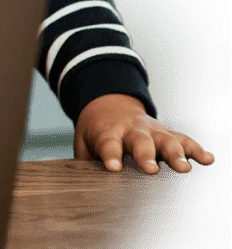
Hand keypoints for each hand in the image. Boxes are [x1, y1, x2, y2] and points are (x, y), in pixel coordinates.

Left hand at [74, 93, 216, 173]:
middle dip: (146, 154)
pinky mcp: (168, 133)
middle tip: (150, 169)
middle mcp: (132, 129)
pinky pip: (184, 140)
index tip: (114, 167)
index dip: (111, 155)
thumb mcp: (84, 143)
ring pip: (165, 139)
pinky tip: (206, 159)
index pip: (108, 143)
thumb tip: (85, 186)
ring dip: (174, 153)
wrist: (109, 105)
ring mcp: (152, 130)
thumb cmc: (98, 132)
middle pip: (140, 140)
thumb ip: (85, 163)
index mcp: (107, 131)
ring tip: (183, 167)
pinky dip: (196, 149)